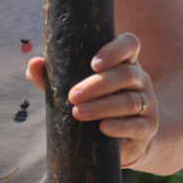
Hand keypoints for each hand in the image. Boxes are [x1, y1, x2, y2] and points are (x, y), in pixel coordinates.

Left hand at [26, 32, 157, 168]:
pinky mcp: (148, 127)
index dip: (115, 50)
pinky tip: (103, 128)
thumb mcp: (73, 86)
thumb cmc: (93, 103)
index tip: (93, 63)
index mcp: (124, 61)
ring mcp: (148, 103)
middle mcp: (140, 79)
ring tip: (78, 113)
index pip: (130, 44)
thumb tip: (33, 64)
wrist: (124, 137)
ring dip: (102, 106)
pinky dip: (120, 126)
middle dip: (98, 84)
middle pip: (126, 74)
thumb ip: (52, 76)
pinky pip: (138, 125)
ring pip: (130, 100)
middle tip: (73, 95)